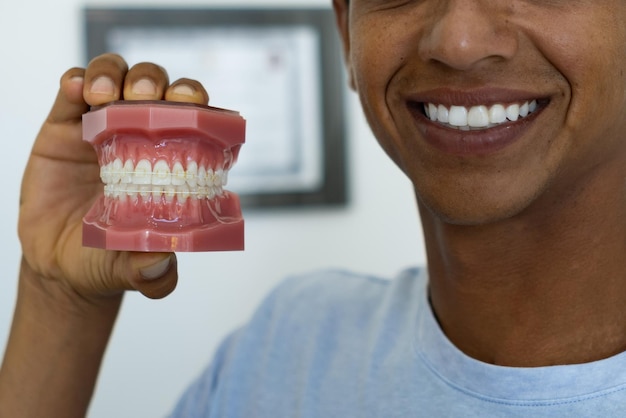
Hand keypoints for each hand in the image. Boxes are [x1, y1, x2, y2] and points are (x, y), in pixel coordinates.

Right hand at [18, 53, 209, 300]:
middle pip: (157, 89)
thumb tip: (162, 262)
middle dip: (157, 84)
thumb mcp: (133, 269)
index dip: (197, 105)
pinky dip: (75, 80)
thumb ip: (152, 272)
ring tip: (105, 95)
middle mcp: (141, 137)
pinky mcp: (63, 127)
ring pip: (117, 77)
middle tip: (146, 100)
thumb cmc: (109, 258)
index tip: (193, 107)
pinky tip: (76, 88)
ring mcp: (101, 128)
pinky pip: (70, 91)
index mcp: (171, 162)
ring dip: (115, 75)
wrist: (59, 264)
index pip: (193, 119)